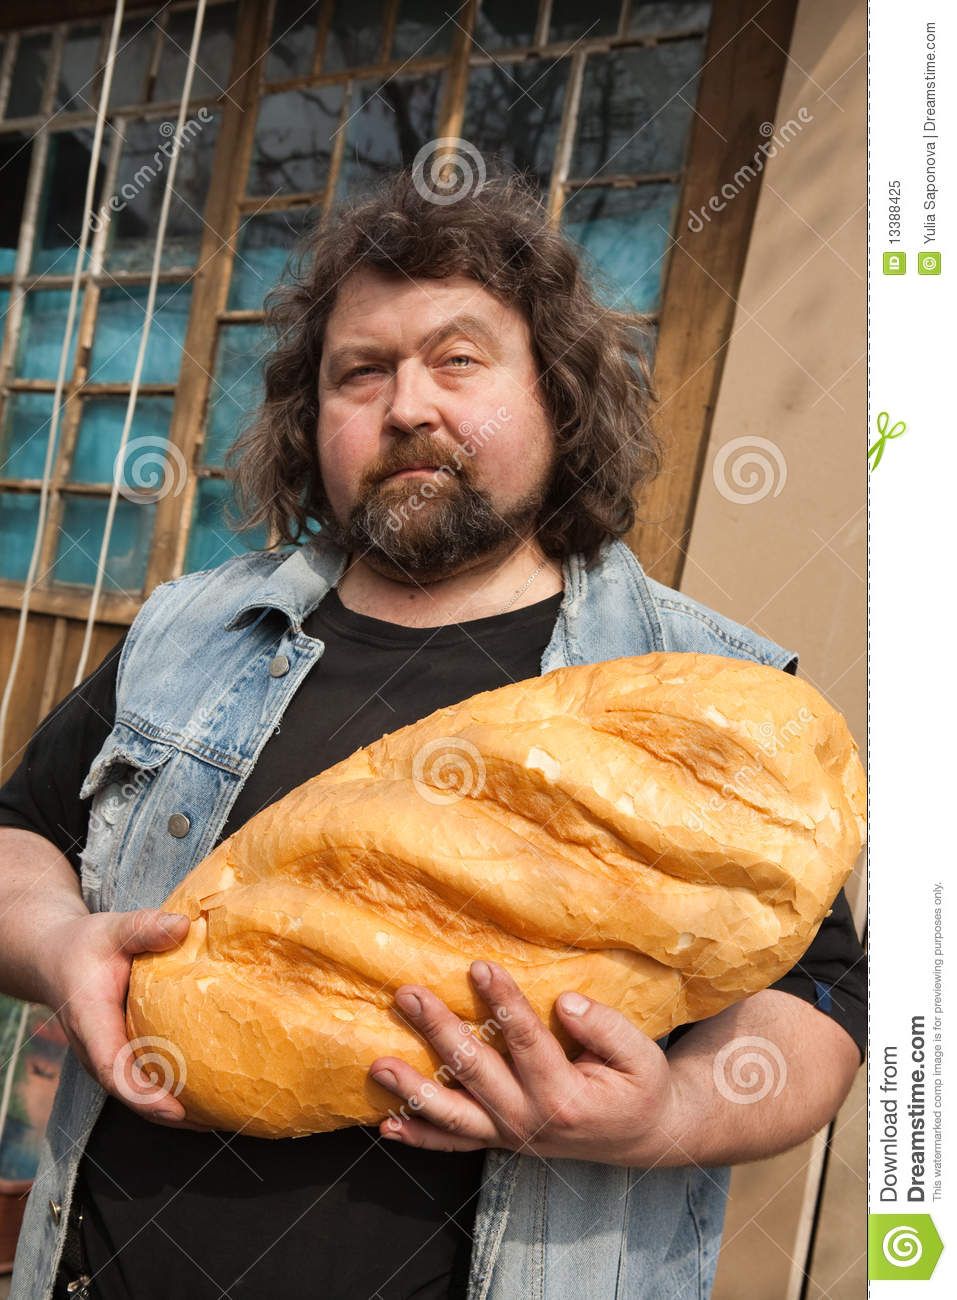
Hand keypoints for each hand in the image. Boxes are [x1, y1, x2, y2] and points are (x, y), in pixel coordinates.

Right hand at [39, 907, 210, 1129]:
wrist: (56, 959)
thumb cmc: (86, 946)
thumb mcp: (113, 928)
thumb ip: (145, 927)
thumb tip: (184, 926)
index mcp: (91, 1022)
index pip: (112, 1068)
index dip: (142, 1093)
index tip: (174, 1108)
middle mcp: (96, 1049)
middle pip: (130, 1094)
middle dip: (170, 1113)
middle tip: (216, 1119)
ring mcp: (107, 1057)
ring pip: (138, 1094)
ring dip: (175, 1111)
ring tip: (220, 1115)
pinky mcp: (120, 1055)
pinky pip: (144, 1081)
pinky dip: (173, 1093)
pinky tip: (210, 1094)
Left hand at [368, 961, 689, 1165]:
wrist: (643, 1135)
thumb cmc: (639, 1087)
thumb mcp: (642, 1056)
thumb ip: (607, 1028)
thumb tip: (566, 1002)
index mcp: (566, 1097)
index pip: (526, 1040)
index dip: (502, 1002)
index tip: (479, 966)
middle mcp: (530, 1121)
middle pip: (476, 1071)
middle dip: (439, 1030)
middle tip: (408, 994)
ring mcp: (510, 1134)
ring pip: (453, 1113)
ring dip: (412, 1089)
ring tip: (378, 1065)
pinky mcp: (501, 1139)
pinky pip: (454, 1143)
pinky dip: (420, 1137)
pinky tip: (387, 1125)